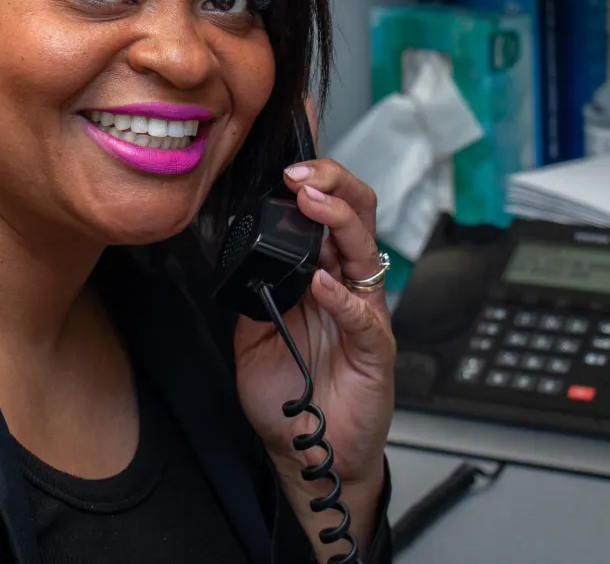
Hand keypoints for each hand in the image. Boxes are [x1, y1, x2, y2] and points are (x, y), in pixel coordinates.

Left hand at [233, 104, 394, 554]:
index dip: (315, 179)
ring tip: (310, 201)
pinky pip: (364, 316)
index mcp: (322, 272)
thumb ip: (254, 287)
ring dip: (337, 221)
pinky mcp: (375, 351)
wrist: (309, 451)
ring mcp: (365, 315)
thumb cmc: (290, 391)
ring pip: (365, 251)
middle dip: (331, 183)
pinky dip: (342, 296)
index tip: (285, 159)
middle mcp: (348, 285)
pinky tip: (322, 283)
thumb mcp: (255, 328)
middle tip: (299, 173)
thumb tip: (234, 247)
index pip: (328, 211)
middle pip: (356, 216)